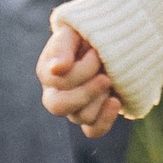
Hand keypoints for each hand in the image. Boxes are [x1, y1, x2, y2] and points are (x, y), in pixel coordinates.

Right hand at [37, 21, 123, 138]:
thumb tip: (58, 69)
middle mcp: (55, 93)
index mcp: (47, 71)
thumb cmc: (90, 32)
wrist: (112, 40)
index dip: (82, 69)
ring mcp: (73, 108)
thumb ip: (63, 46)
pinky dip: (105, 119)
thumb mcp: (75, 30)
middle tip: (106, 76)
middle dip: (86, 91)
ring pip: (81, 117)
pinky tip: (115, 100)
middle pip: (58, 107)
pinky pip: (93, 131)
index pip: (59, 81)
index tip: (97, 52)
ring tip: (110, 79)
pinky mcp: (92, 117)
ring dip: (100, 97)